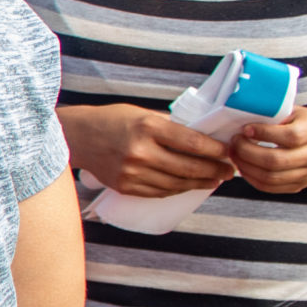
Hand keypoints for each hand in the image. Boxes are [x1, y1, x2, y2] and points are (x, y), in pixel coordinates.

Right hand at [62, 104, 234, 197]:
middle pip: (189, 167)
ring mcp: (132, 172)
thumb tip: (202, 138)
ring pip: (177, 183)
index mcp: (147, 127)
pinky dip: (179, 189)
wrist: (78, 137)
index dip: (215, 150)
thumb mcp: (142, 114)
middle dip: (214, 170)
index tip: (228, 152)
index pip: (192, 142)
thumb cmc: (112, 121)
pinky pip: (160, 192)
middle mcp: (140, 151)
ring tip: (214, 180)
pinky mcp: (126, 186)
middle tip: (229, 170)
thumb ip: (170, 126)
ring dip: (201, 183)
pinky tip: (190, 185)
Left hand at [231, 106, 306, 193]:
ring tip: (235, 154)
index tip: (245, 129)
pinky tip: (243, 167)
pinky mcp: (299, 185)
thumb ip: (276, 113)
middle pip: (277, 160)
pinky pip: (270, 187)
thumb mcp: (296, 112)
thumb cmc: (305, 125)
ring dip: (246, 167)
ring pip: (271, 177)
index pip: (290, 136)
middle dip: (248, 152)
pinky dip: (251, 178)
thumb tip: (244, 114)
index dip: (264, 133)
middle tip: (234, 142)